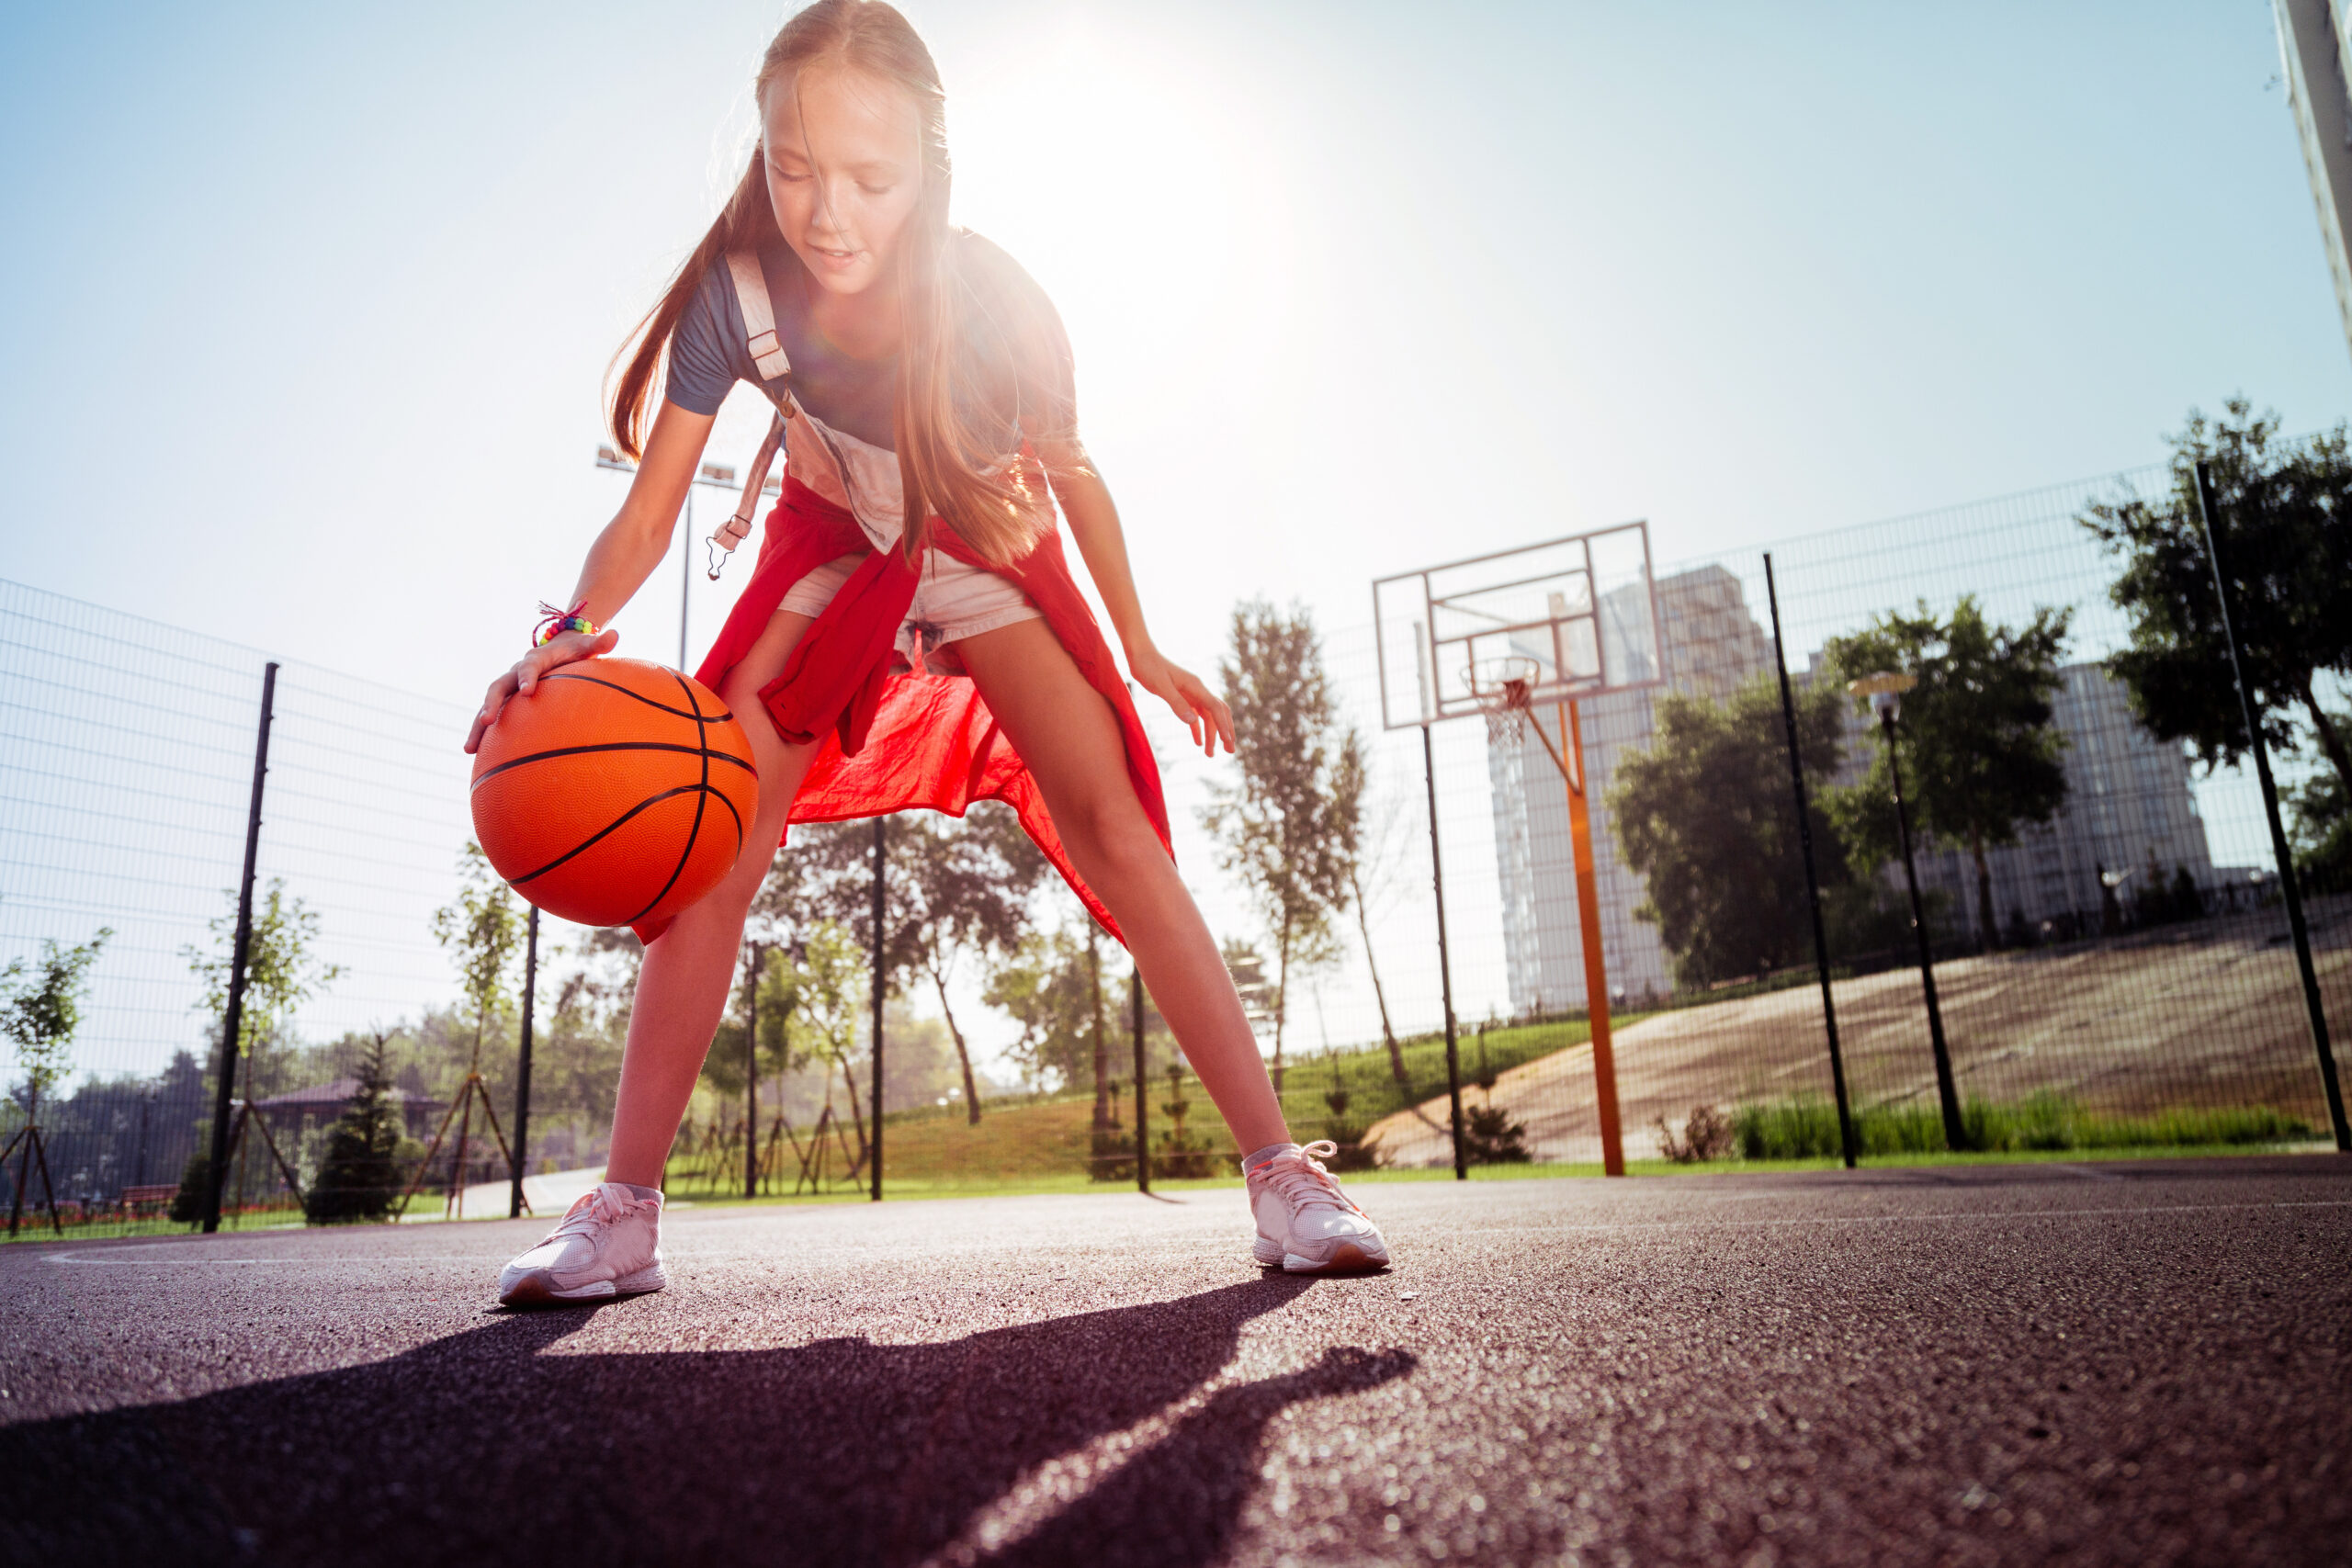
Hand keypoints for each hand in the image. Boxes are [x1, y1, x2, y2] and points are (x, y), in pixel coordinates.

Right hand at [464, 626, 619, 753]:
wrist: (559, 647)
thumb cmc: (577, 650)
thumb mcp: (587, 646)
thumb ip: (599, 643)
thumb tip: (615, 635)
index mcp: (537, 659)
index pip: (530, 666)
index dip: (527, 676)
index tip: (527, 691)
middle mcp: (516, 672)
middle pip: (498, 686)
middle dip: (492, 703)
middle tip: (487, 720)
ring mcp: (509, 687)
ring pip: (489, 705)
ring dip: (478, 726)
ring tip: (469, 749)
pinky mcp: (508, 701)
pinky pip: (493, 718)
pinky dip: (483, 734)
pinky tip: (475, 756)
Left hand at [1126, 642, 1233, 756]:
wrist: (1140, 654)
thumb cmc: (1148, 667)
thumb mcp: (1161, 686)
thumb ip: (1176, 703)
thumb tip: (1193, 721)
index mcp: (1196, 686)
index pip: (1215, 708)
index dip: (1223, 725)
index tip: (1228, 741)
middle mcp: (1197, 689)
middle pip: (1218, 713)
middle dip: (1225, 732)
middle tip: (1230, 751)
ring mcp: (1191, 693)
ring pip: (1208, 716)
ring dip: (1211, 734)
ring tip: (1210, 754)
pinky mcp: (1182, 696)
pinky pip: (1195, 715)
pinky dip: (1198, 729)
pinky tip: (1198, 743)